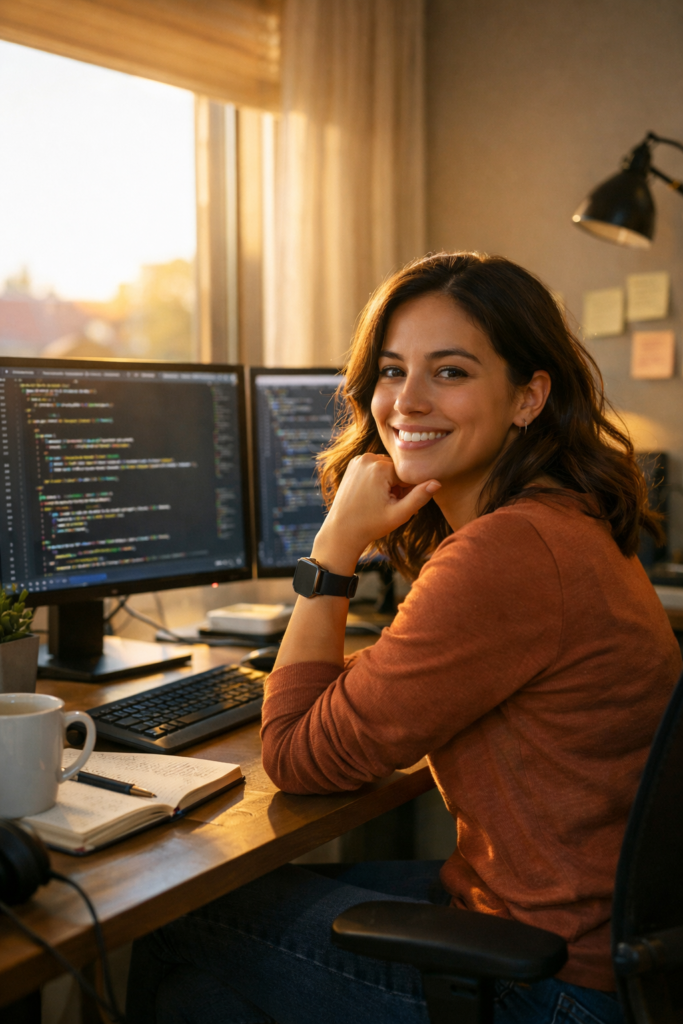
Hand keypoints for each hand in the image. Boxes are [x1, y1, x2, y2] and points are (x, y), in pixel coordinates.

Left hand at [311, 454, 440, 574]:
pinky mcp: (354, 464)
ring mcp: (359, 459)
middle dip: (398, 486)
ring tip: (379, 501)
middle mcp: (368, 458)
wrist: (341, 530)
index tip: (396, 505)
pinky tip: (371, 495)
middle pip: (398, 470)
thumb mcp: (399, 514)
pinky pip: (377, 467)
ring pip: (388, 468)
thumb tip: (437, 482)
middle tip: (387, 505)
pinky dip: (379, 479)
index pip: (408, 475)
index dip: (407, 492)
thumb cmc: (370, 525)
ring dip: (389, 483)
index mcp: (379, 467)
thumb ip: (419, 497)